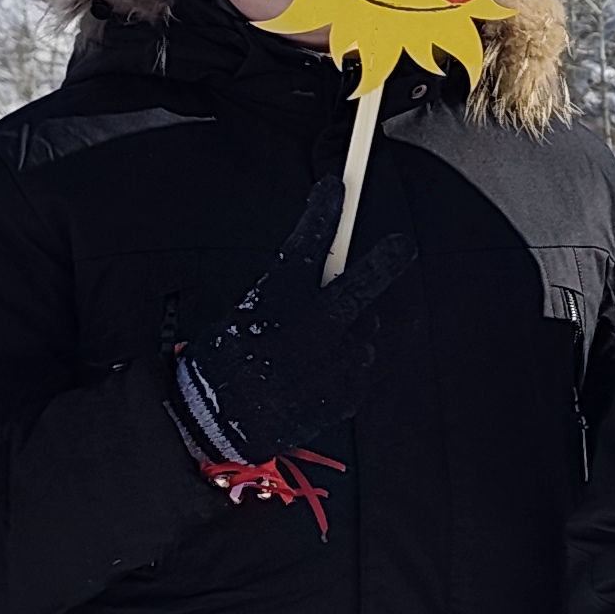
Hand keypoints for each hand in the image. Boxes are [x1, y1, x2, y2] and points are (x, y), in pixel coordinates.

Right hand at [170, 176, 417, 466]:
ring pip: (364, 335)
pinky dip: (346, 369)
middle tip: (403, 244)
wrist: (212, 424)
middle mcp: (306, 332)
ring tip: (315, 350)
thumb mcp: (243, 313)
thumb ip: (287, 292)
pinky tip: (316, 377)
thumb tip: (327, 271)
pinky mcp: (342, 398)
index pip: (304, 246)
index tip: (334, 189)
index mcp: (272, 304)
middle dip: (384, 263)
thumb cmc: (226, 362)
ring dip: (351, 334)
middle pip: (358, 289)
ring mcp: (328, 367)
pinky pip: (360, 372)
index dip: (323, 212)